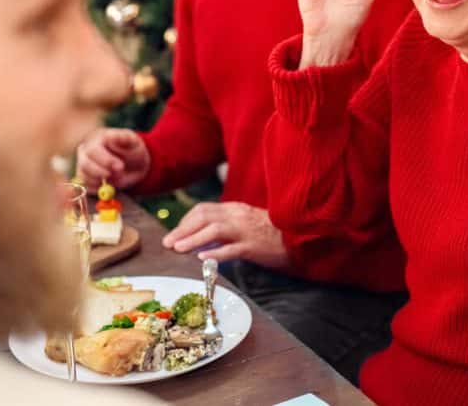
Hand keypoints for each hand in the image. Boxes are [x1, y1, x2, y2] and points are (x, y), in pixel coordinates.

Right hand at [76, 128, 149, 192]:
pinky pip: (85, 186)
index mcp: (97, 138)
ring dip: (102, 181)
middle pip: (85, 164)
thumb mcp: (133, 141)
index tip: (120, 167)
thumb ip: (123, 138)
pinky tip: (110, 182)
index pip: (93, 150)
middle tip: (120, 175)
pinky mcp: (83, 176)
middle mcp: (86, 149)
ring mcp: (82, 163)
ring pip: (84, 176)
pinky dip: (98, 188)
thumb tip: (110, 136)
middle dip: (103, 173)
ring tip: (118, 177)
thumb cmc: (132, 149)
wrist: (133, 164)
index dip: (106, 161)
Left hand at [161, 202, 289, 268]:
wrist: (300, 236)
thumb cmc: (272, 232)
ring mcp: (247, 230)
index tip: (175, 234)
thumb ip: (226, 226)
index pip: (204, 210)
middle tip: (168, 243)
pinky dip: (216, 252)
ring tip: (178, 249)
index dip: (186, 222)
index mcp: (235, 209)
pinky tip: (202, 258)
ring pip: (215, 230)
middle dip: (183, 229)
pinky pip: (232, 248)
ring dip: (193, 239)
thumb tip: (201, 238)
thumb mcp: (246, 222)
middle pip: (205, 217)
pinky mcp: (255, 246)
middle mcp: (238, 215)